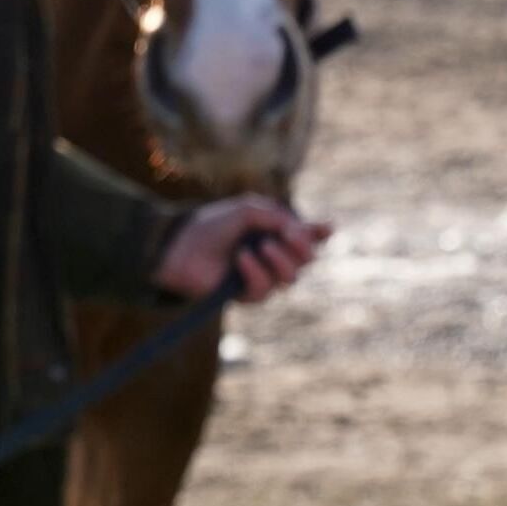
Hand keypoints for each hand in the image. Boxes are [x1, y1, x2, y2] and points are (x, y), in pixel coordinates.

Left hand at [156, 195, 331, 304]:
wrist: (179, 245)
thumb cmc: (210, 225)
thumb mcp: (246, 211)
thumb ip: (276, 217)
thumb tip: (300, 230)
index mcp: (274, 233)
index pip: (305, 236)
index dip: (319, 233)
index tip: (327, 227)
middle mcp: (272, 256)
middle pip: (306, 260)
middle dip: (303, 248)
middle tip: (289, 236)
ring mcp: (261, 276)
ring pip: (291, 278)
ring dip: (281, 260)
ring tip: (261, 246)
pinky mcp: (246, 295)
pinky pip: (264, 290)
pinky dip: (255, 271)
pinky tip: (241, 258)